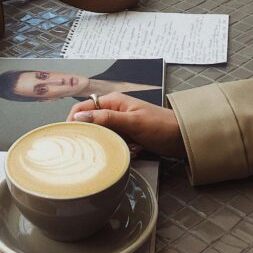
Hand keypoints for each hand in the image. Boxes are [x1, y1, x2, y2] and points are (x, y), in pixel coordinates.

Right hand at [66, 92, 186, 159]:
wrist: (183, 138)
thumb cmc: (160, 126)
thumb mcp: (133, 122)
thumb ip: (106, 119)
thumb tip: (79, 118)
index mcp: (112, 101)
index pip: (82, 109)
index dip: (73, 121)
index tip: (70, 137)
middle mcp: (113, 111)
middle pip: (90, 124)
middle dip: (92, 136)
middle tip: (95, 148)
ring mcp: (119, 124)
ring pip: (101, 135)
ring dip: (107, 144)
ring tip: (121, 147)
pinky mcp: (126, 136)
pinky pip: (113, 143)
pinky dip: (118, 148)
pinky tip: (131, 151)